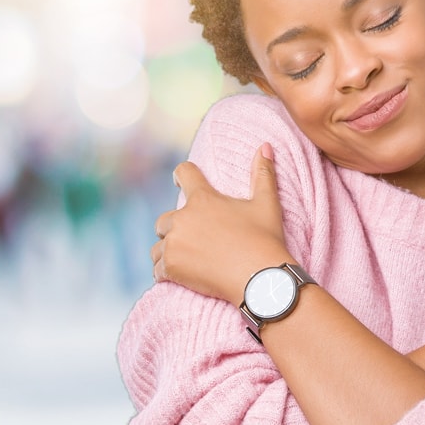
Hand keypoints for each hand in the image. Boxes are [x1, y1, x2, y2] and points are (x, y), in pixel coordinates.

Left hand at [151, 143, 293, 305]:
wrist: (260, 279)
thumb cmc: (264, 240)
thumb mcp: (267, 204)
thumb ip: (263, 173)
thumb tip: (266, 145)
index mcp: (204, 199)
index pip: (184, 174)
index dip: (181, 175)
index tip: (178, 179)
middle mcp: (183, 218)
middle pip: (165, 219)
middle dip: (176, 228)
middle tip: (195, 241)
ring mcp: (174, 243)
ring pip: (159, 247)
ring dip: (169, 252)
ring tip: (189, 262)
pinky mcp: (170, 267)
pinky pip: (157, 269)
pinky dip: (167, 274)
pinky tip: (183, 277)